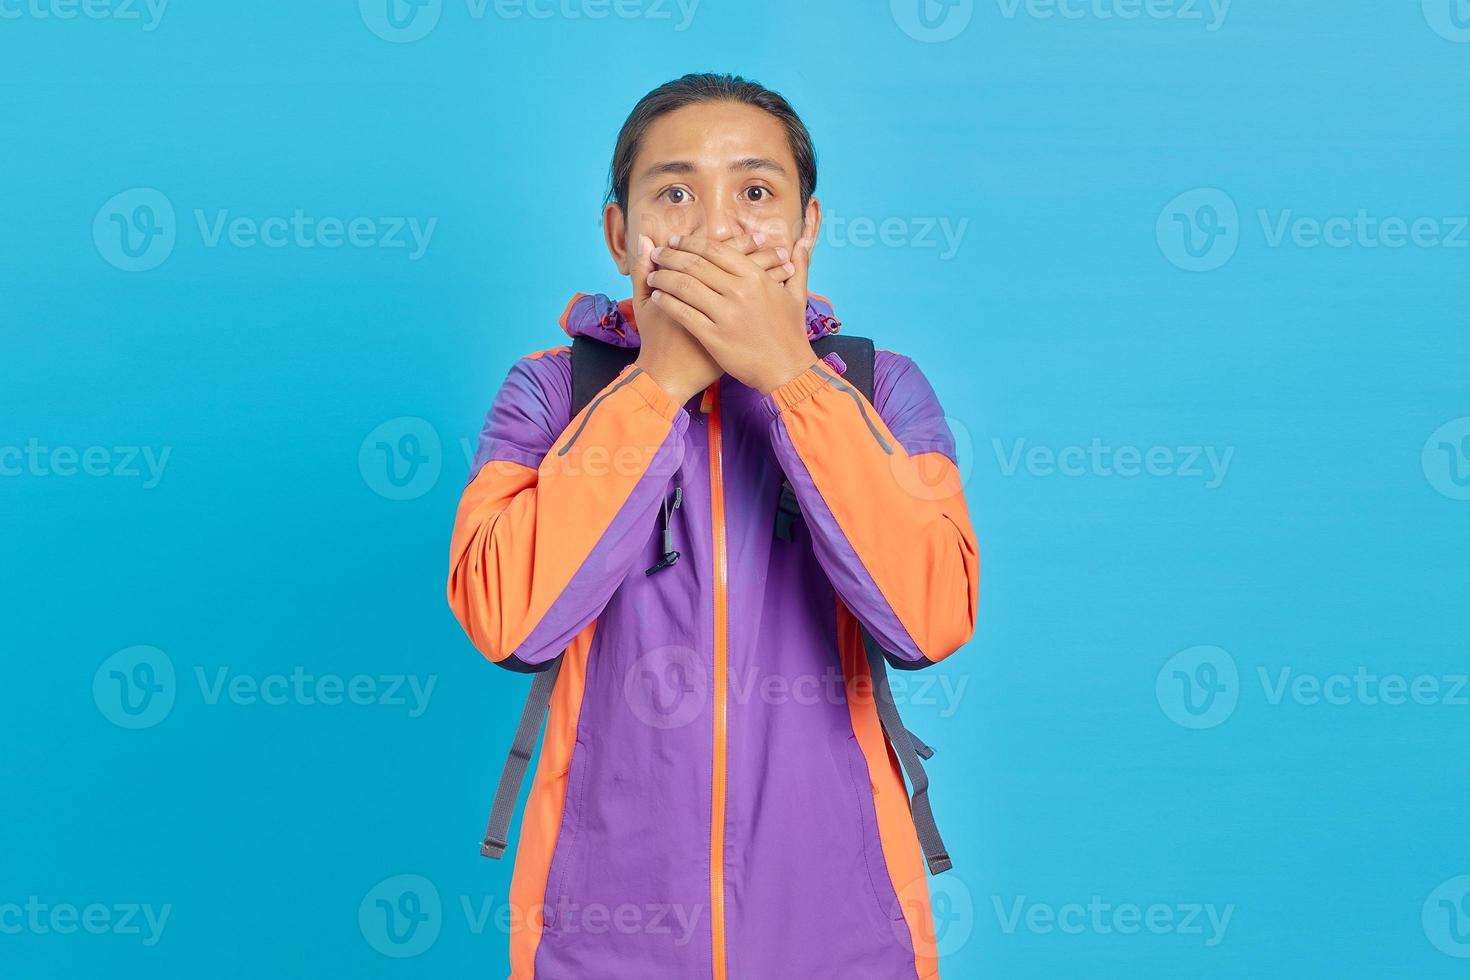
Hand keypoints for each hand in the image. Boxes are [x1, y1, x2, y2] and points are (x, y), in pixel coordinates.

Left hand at [646, 233, 818, 395]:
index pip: (714, 250)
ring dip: (664, 277)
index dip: (690, 243)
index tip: (675, 241)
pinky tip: (657, 298)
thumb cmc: (791, 334)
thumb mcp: (797, 296)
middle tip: (657, 254)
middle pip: (695, 265)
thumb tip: (803, 243)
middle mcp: (739, 292)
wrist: (787, 370)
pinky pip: (683, 314)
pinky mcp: (714, 337)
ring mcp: (725, 315)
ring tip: (652, 275)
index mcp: (755, 278)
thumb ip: (798, 267)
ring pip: (685, 287)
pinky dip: (667, 302)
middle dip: (670, 256)